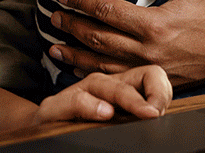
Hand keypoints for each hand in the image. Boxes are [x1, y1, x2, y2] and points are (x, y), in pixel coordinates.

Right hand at [33, 66, 170, 124]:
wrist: (42, 128)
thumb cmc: (82, 125)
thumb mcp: (116, 120)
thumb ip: (137, 114)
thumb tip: (163, 117)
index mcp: (121, 87)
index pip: (151, 75)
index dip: (161, 91)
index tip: (163, 112)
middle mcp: (102, 85)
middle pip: (133, 78)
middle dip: (152, 92)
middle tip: (157, 112)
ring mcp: (79, 93)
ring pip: (105, 84)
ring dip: (126, 98)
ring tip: (142, 112)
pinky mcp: (55, 106)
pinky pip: (74, 100)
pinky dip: (89, 106)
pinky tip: (103, 113)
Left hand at [48, 0, 204, 87]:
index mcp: (155, 24)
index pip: (107, 11)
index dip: (82, 2)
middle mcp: (147, 50)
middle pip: (98, 38)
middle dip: (72, 26)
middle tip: (53, 17)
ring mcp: (148, 69)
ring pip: (102, 64)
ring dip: (75, 55)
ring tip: (54, 46)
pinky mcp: (152, 81)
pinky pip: (116, 80)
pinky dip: (93, 74)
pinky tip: (79, 69)